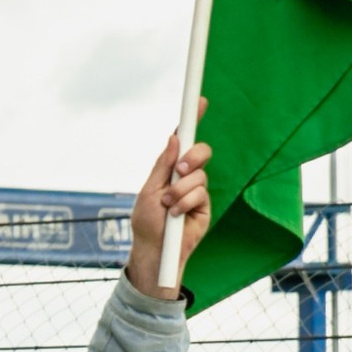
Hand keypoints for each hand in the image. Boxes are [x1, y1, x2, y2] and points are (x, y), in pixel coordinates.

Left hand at [126, 119, 211, 296]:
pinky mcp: (205, 206)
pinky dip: (186, 202)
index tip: (199, 101)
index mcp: (169, 168)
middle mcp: (185, 176)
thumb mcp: (149, 190)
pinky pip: (201, 194)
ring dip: (181, 190)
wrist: (154, 250)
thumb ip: (163, 165)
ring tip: (168, 206)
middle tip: (179, 171)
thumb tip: (173, 139)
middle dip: (192, 157)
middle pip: (200, 152)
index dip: (192, 120)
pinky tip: (176, 215)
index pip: (183, 140)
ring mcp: (197, 190)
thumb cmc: (147, 222)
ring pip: (200, 175)